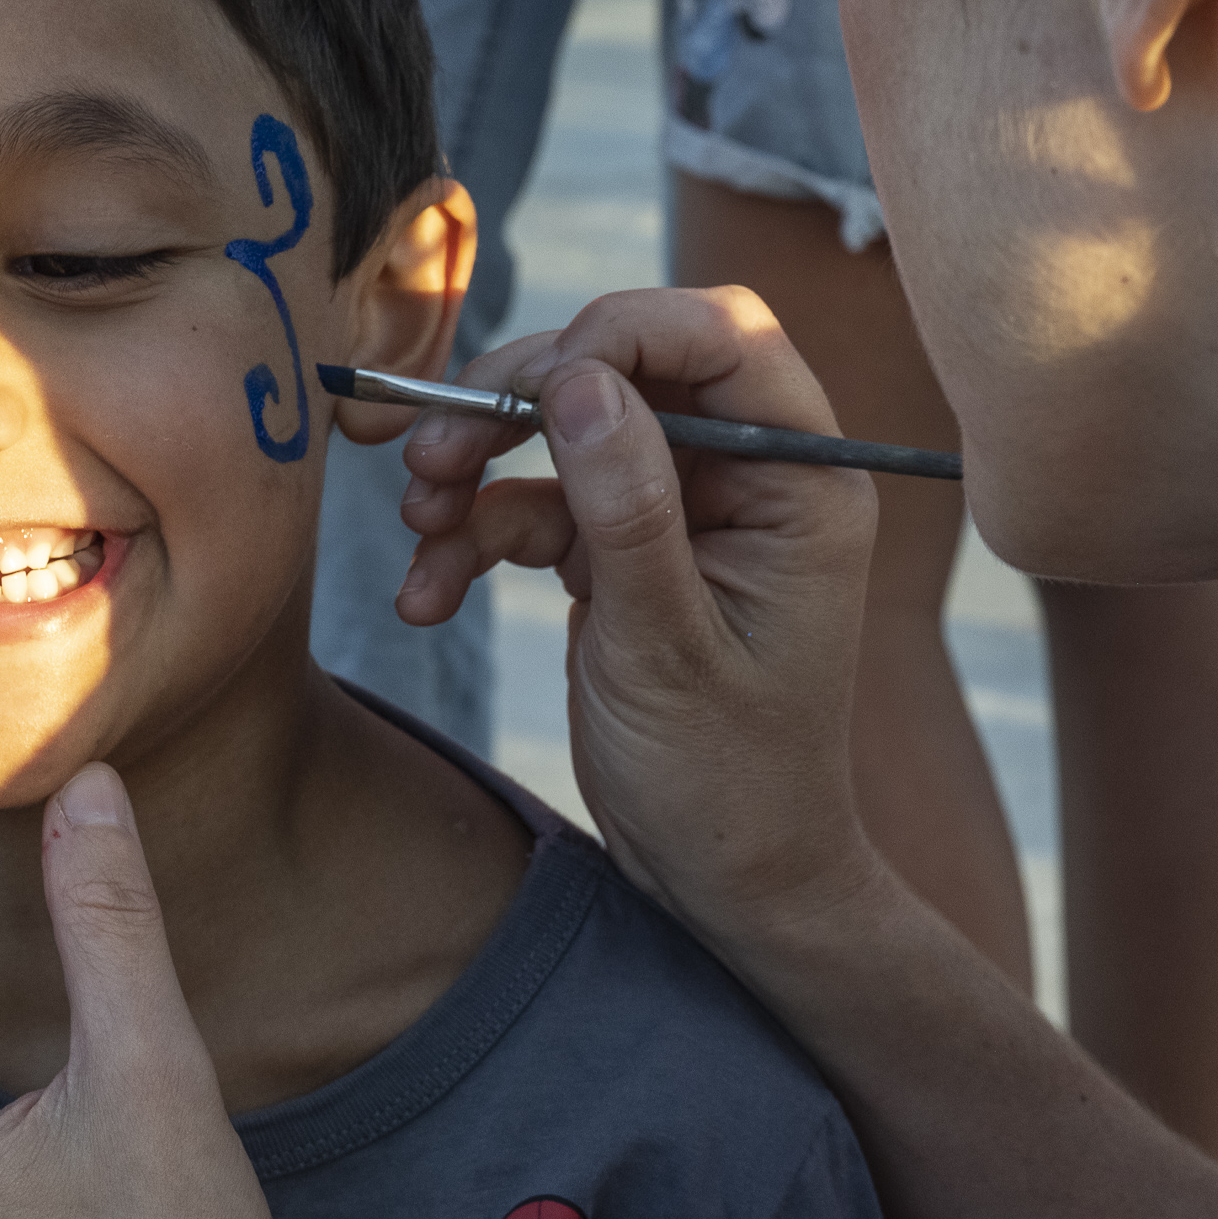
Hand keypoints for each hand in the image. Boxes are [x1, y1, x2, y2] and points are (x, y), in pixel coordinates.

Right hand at [396, 286, 885, 946]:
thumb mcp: (667, 648)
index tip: (525, 389)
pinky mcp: (623, 548)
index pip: (720, 335)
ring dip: (477, 467)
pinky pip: (536, 503)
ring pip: (564, 429)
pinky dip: (473, 536)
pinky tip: (428, 596)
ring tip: (417, 522)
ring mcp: (681, 508)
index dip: (616, 335)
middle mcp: (748, 476)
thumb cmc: (727, 781)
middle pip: (624, 367)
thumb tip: (581, 382)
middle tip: (433, 452)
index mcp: (800, 481)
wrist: (722, 882)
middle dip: (518, 398)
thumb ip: (629, 510)